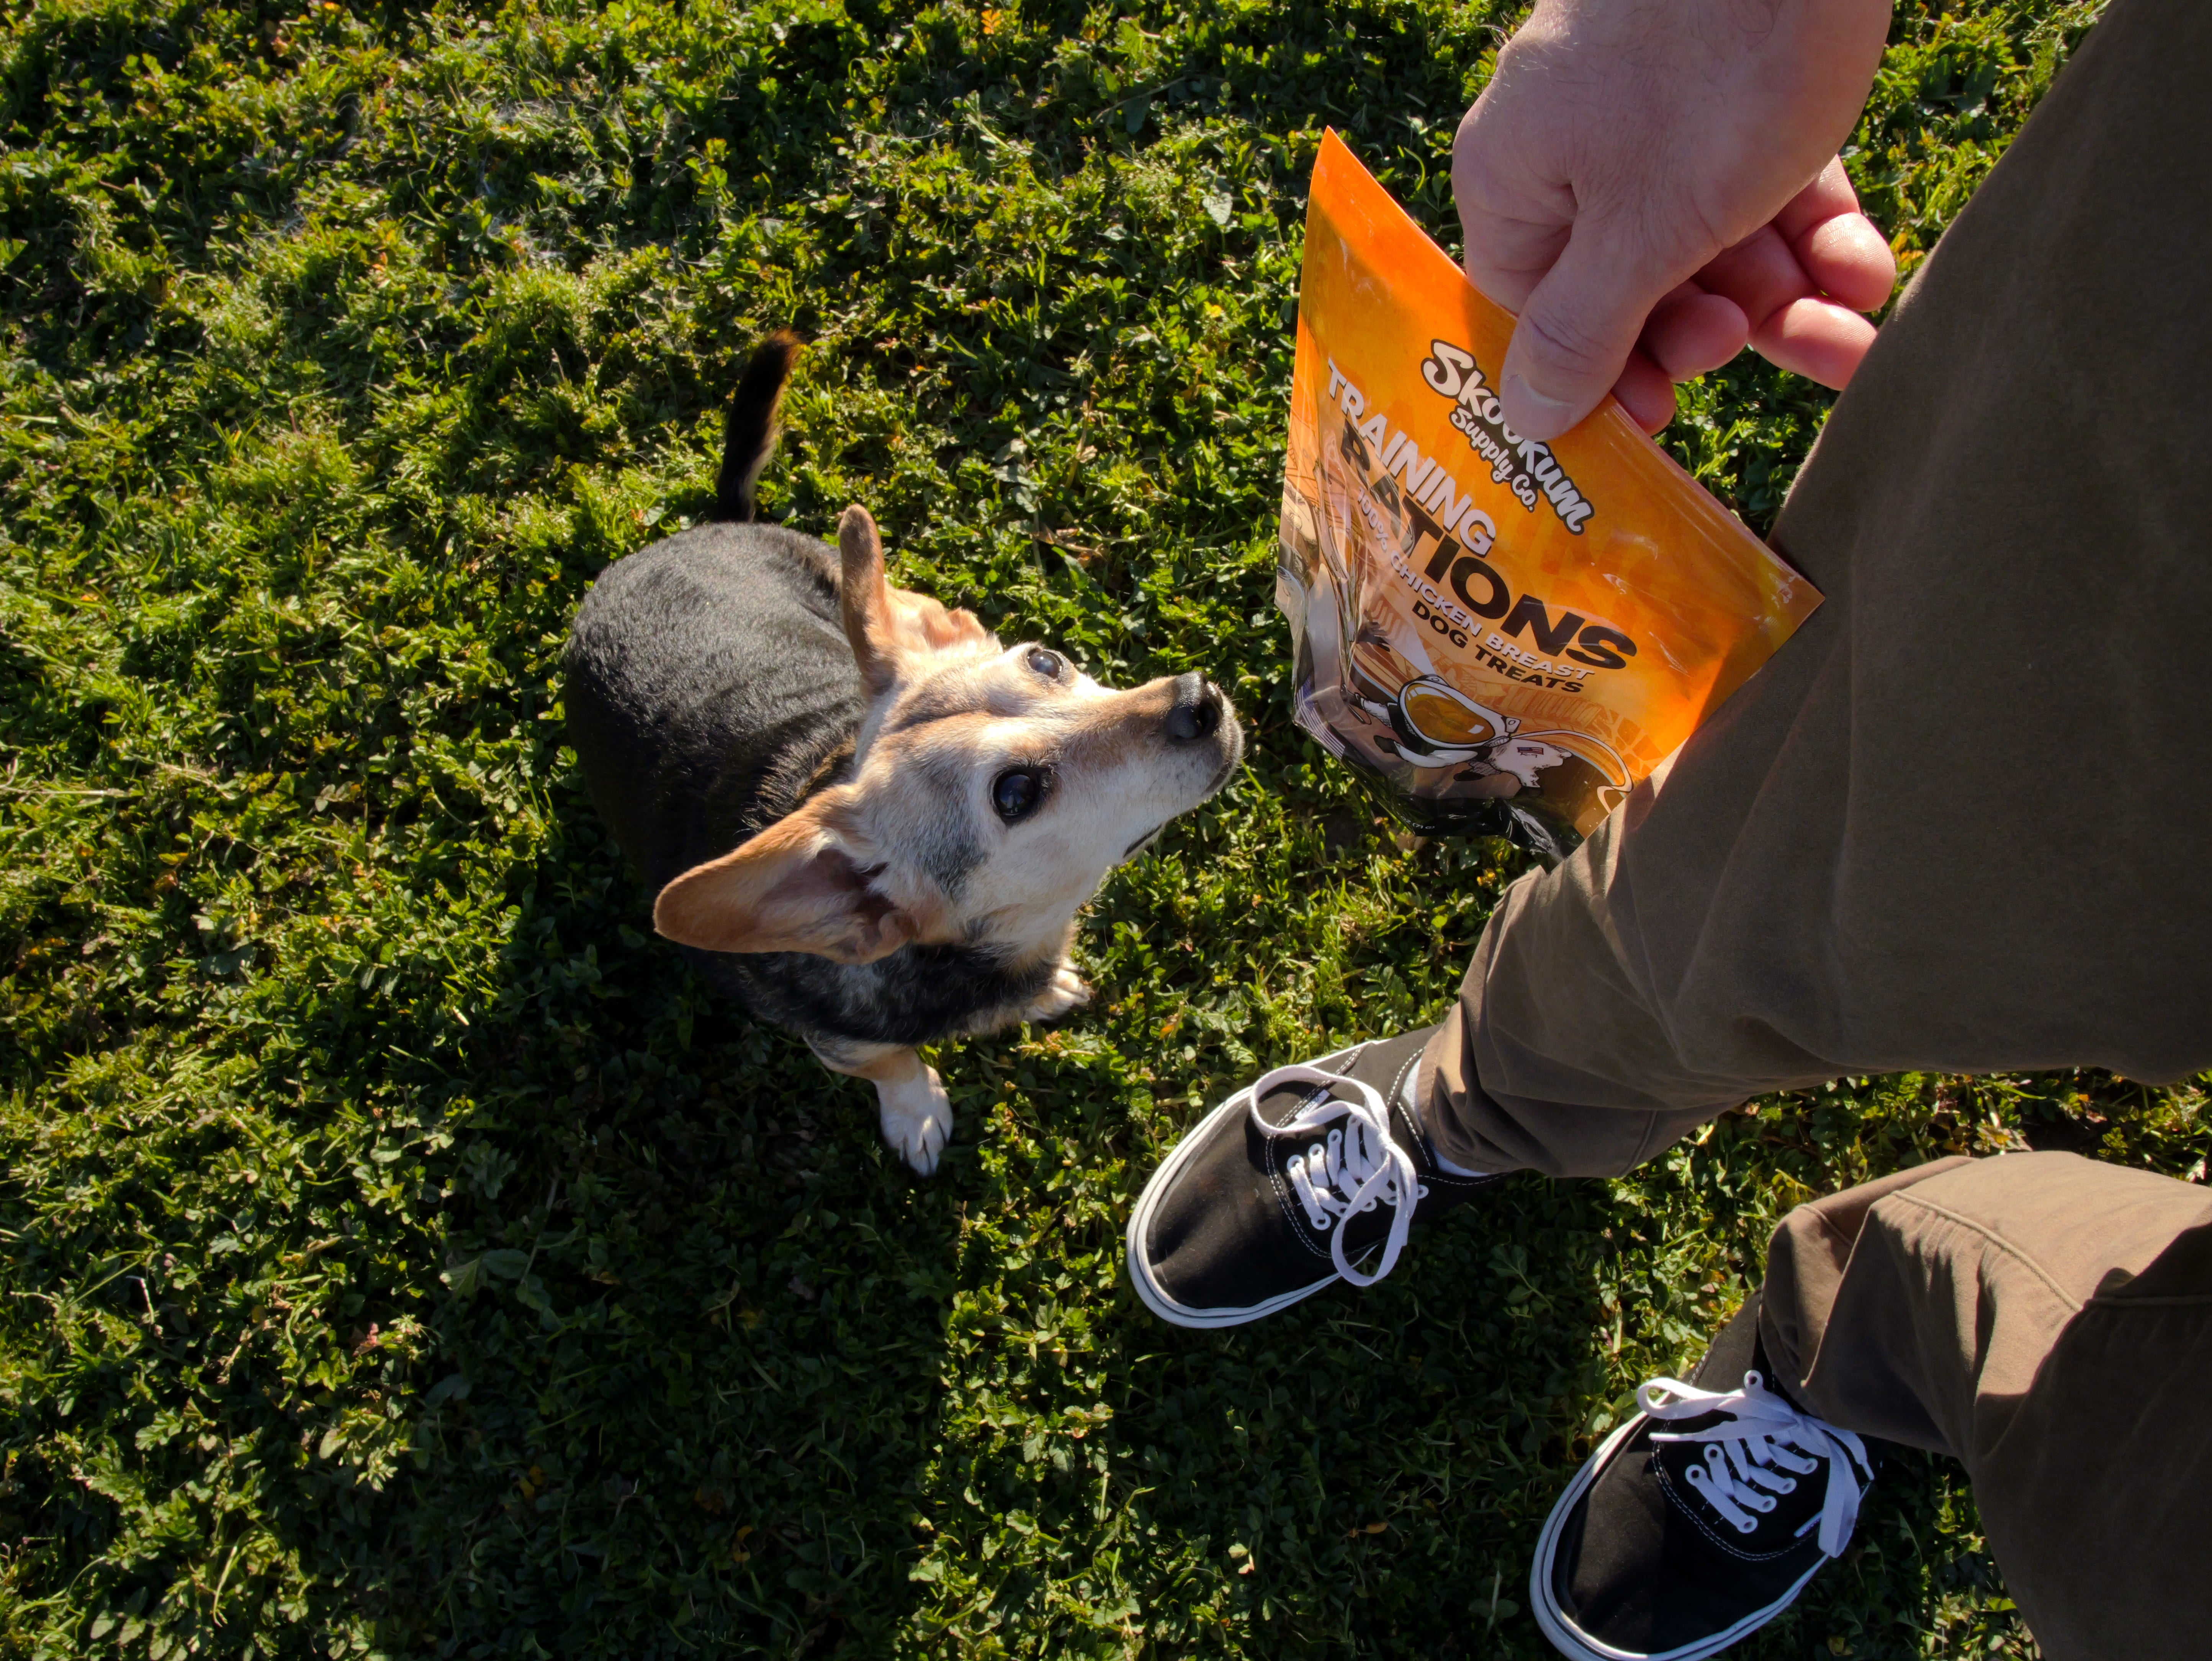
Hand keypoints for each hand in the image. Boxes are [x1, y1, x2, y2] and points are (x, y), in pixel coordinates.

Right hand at [1452, 0, 1897, 438]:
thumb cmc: (1711, 64)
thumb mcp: (1645, 227)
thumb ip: (1584, 329)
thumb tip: (1525, 417)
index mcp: (1516, 180)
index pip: (1535, 314)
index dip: (1601, 376)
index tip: (1665, 422)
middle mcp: (1573, 150)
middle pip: (1632, 286)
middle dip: (1715, 332)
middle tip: (1762, 341)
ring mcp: (1657, 116)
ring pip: (1711, 245)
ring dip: (1785, 301)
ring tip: (1852, 330)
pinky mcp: (1738, 88)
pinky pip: (1764, 189)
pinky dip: (1816, 236)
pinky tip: (1867, 269)